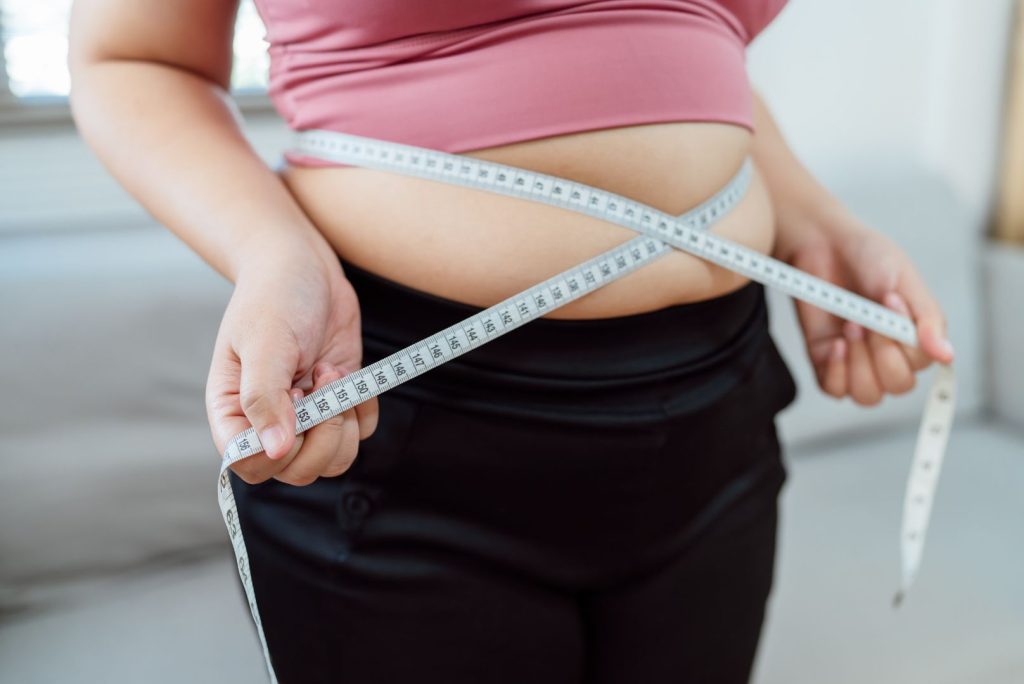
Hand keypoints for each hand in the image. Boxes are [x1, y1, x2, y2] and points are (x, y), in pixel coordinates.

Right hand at [205, 238, 378, 484]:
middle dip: (322, 435)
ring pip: (334, 460)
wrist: (303, 265)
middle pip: (298, 471)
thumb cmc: (273, 297)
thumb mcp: (264, 342)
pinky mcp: (339, 402)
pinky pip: (361, 432)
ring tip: (331, 375)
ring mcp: (307, 415)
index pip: (249, 465)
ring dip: (344, 423)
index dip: (278, 451)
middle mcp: (268, 421)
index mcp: (233, 412)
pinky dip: (364, 409)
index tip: (294, 403)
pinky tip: (347, 373)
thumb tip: (275, 450)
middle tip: (322, 384)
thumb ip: (264, 398)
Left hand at [778, 205, 954, 405]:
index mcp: (915, 335)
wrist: (821, 243)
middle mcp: (888, 354)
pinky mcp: (825, 362)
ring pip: (868, 395)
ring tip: (850, 326)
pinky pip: (834, 390)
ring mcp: (856, 360)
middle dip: (882, 353)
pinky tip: (835, 344)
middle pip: (898, 385)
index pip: (923, 364)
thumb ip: (927, 319)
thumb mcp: (904, 279)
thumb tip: (946, 356)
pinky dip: (836, 372)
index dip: (906, 340)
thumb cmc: (866, 256)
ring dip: (859, 364)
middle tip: (865, 318)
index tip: (890, 301)